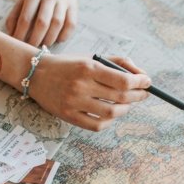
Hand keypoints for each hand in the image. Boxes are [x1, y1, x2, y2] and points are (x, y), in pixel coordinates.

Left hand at [6, 0, 79, 46]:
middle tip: (30, 49)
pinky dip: (64, 35)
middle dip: (35, 40)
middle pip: (42, 23)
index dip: (20, 34)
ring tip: (43, 46)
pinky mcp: (74, 7)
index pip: (25, 18)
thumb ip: (16, 14)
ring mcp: (63, 1)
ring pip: (57, 25)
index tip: (17, 45)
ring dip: (49, 39)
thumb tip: (10, 34)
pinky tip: (57, 40)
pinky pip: (71, 25)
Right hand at [29, 55, 150, 130]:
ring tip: (127, 104)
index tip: (147, 82)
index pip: (123, 79)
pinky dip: (109, 121)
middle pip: (120, 97)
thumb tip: (141, 74)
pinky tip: (111, 114)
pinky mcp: (68, 116)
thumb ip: (117, 63)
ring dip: (125, 109)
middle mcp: (81, 85)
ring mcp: (74, 102)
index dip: (140, 82)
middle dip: (137, 96)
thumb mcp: (91, 58)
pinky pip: (97, 125)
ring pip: (111, 112)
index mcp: (88, 68)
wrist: (36, 74)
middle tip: (143, 94)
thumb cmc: (68, 65)